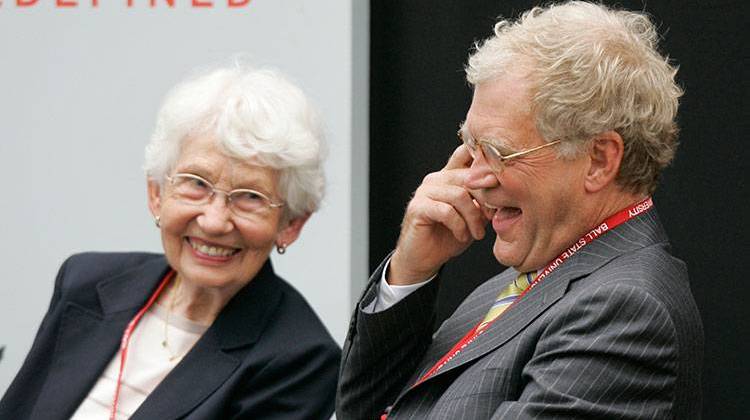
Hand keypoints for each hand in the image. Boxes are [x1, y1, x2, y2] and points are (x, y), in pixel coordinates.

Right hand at [389, 145, 487, 284]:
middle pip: (468, 176)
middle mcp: (436, 179)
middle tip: (492, 218)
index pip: (466, 154)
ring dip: (473, 218)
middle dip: (486, 199)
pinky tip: (462, 236)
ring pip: (459, 195)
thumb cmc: (449, 236)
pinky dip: (459, 226)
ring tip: (477, 234)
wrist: (424, 259)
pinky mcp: (417, 207)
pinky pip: (446, 211)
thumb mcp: (473, 216)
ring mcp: (425, 192)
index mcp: (450, 176)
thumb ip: (484, 200)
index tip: (500, 183)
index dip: (485, 162)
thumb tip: (507, 191)